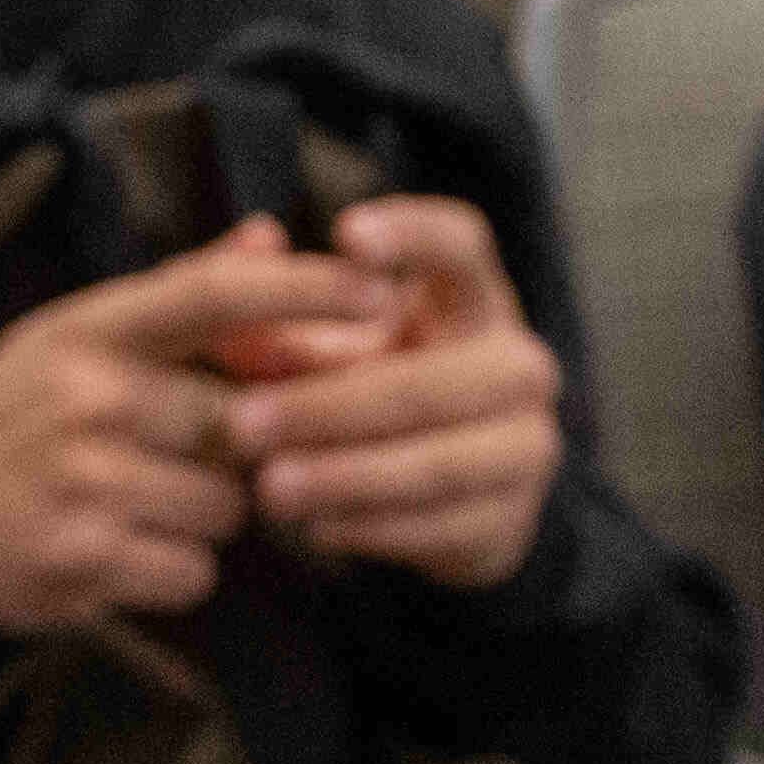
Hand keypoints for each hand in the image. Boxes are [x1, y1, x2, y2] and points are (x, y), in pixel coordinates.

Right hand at [0, 233, 309, 632]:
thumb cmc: (12, 424)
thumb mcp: (72, 340)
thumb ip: (177, 293)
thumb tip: (268, 235)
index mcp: (87, 332)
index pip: (213, 294)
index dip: (304, 288)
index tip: (378, 287)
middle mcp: (88, 399)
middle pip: (241, 424)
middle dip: (232, 452)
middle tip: (174, 457)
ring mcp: (86, 482)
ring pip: (228, 507)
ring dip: (203, 517)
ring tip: (133, 505)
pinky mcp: (87, 560)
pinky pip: (195, 571)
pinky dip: (171, 571)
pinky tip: (118, 551)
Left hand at [214, 193, 567, 590]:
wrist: (435, 493)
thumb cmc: (366, 390)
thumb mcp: (320, 350)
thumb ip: (272, 322)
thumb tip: (237, 281)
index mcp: (473, 299)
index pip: (462, 245)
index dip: (412, 235)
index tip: (344, 237)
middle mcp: (517, 365)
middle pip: (432, 380)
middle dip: (329, 407)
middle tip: (241, 424)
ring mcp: (526, 446)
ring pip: (439, 462)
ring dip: (346, 477)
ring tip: (270, 489)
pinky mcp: (512, 520)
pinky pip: (442, 528)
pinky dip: (373, 528)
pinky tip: (316, 527)